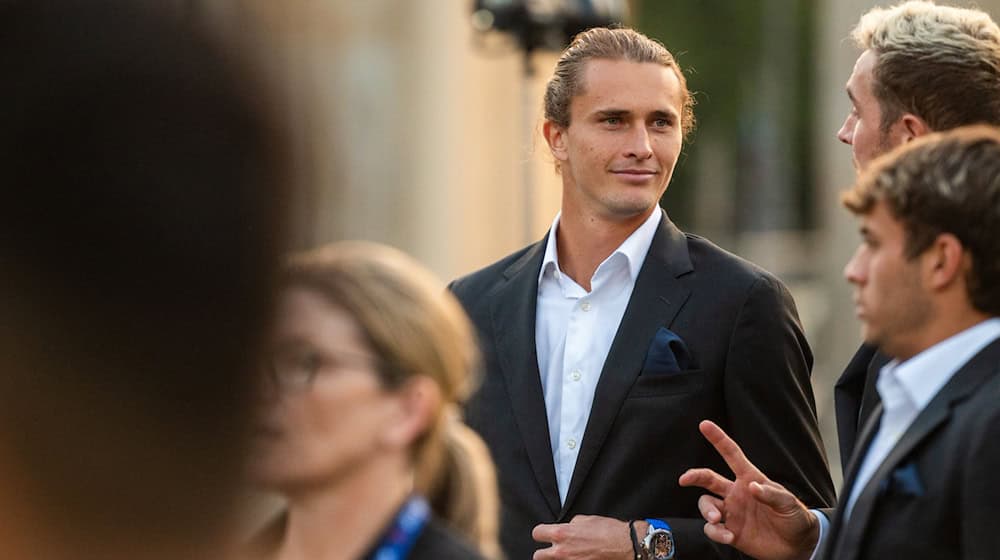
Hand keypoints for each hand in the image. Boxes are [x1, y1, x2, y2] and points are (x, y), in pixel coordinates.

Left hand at [531, 514, 634, 558]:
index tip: (544, 535)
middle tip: (552, 550)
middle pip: (538, 556)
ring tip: (566, 556)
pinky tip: (576, 559)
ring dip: (556, 559)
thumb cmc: (608, 531)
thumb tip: (566, 528)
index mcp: (561, 533)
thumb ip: (570, 525)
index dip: (541, 533)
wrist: (624, 545)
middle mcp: (562, 551)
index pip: (537, 534)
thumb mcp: (585, 519)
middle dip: (544, 553)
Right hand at [678, 420, 818, 559]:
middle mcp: (736, 494)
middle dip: (694, 476)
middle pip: (709, 479)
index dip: (718, 439)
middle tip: (684, 479)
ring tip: (716, 519)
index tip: (704, 425)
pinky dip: (715, 533)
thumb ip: (770, 494)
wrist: (797, 546)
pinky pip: (713, 529)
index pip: (731, 455)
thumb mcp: (788, 503)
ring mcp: (732, 513)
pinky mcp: (730, 532)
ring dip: (707, 511)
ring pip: (706, 504)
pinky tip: (728, 537)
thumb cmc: (795, 518)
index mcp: (749, 479)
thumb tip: (751, 487)